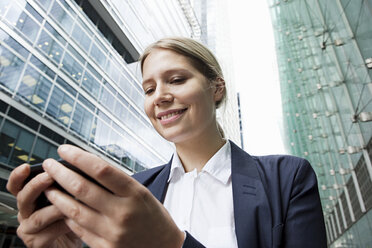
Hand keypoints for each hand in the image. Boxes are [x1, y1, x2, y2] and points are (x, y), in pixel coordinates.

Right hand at [6, 164, 82, 247]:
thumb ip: (68, 186)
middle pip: (23, 198)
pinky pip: (48, 233)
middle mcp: (26, 213)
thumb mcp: (69, 199)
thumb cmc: (72, 218)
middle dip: (37, 185)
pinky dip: (63, 225)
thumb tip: (79, 168)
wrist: (74, 242)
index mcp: (31, 199)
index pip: (17, 186)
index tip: (27, 166)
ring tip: (71, 200)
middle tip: (50, 176)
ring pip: (37, 217)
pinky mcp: (36, 243)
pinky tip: (74, 220)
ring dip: (55, 207)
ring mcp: (29, 229)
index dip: (18, 176)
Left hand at [42, 144, 183, 247]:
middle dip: (60, 174)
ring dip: (57, 196)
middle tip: (49, 165)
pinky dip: (68, 216)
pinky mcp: (105, 247)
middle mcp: (123, 212)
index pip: (101, 170)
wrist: (164, 247)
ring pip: (75, 210)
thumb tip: (86, 168)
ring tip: (48, 186)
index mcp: (134, 193)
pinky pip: (79, 229)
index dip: (79, 158)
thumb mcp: (140, 193)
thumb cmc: (152, 216)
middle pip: (83, 188)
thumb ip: (116, 183)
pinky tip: (61, 207)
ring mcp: (113, 232)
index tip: (64, 150)